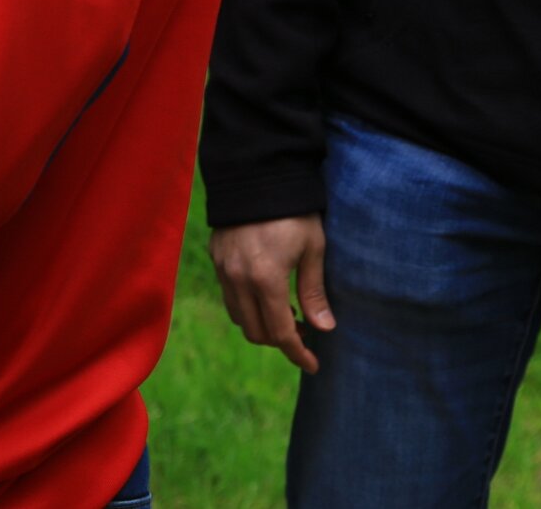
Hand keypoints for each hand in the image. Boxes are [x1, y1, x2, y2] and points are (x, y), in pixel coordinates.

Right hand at [211, 215, 334, 372]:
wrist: (256, 175)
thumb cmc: (293, 211)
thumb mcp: (313, 248)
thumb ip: (314, 291)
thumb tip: (324, 328)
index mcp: (266, 280)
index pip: (281, 333)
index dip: (299, 353)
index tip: (314, 365)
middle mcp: (238, 279)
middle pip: (256, 332)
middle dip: (281, 341)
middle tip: (305, 334)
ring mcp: (223, 269)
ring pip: (239, 318)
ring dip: (262, 325)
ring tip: (287, 313)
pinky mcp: (216, 258)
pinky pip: (229, 297)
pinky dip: (247, 307)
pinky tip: (267, 294)